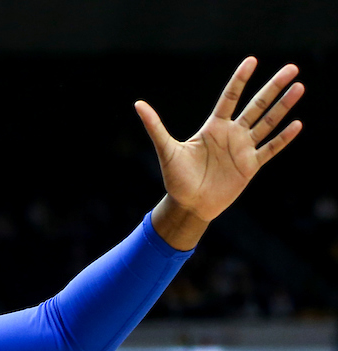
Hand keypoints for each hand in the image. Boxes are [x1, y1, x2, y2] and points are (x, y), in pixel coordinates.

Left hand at [137, 57, 302, 244]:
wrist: (188, 204)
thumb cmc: (175, 178)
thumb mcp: (166, 150)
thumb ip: (156, 127)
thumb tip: (138, 105)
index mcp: (213, 127)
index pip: (230, 97)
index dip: (240, 79)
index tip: (252, 60)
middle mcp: (231, 134)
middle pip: (256, 105)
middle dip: (273, 87)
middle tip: (292, 68)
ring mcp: (243, 149)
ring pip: (267, 123)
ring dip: (283, 106)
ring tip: (299, 87)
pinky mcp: (250, 166)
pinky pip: (270, 149)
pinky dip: (283, 138)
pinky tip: (297, 124)